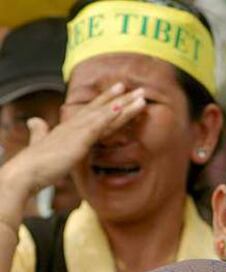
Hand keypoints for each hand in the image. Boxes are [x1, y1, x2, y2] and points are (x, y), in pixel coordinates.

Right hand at [0, 82, 145, 207]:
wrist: (28, 171)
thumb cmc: (35, 163)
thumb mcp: (40, 144)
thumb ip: (39, 132)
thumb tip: (34, 121)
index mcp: (69, 126)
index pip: (93, 110)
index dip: (107, 100)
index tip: (121, 90)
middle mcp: (75, 124)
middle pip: (103, 108)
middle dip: (123, 99)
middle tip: (141, 91)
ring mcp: (78, 130)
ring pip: (106, 114)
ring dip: (125, 104)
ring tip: (141, 96)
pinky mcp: (79, 138)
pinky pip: (99, 124)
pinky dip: (111, 114)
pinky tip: (122, 107)